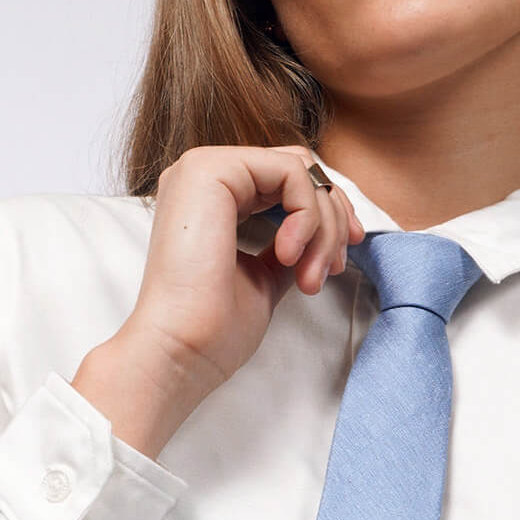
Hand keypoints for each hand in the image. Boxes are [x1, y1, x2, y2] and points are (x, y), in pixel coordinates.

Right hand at [72, 144, 361, 456]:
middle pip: (297, 168)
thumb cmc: (214, 329)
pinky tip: (289, 257)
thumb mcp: (263, 279)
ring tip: (311, 277)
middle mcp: (202, 175)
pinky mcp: (210, 170)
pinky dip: (308, 216)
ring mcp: (203, 168)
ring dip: (324, 225)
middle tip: (335, 267)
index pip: (284, 180)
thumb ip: (285, 247)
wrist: (180, 351)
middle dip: (333, 217)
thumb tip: (318, 237)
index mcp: (209, 198)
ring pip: (299, 170)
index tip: (339, 260)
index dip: (326, 214)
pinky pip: (291, 172)